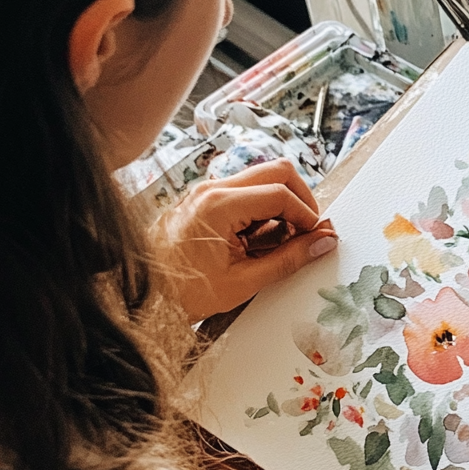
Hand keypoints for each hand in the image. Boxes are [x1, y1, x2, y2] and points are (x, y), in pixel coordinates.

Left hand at [157, 160, 338, 321]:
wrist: (146, 298)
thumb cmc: (184, 293)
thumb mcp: (243, 281)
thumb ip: (288, 259)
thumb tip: (322, 243)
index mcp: (218, 205)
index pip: (280, 193)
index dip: (307, 215)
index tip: (316, 237)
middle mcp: (212, 190)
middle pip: (277, 171)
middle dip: (301, 199)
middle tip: (308, 230)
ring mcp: (208, 192)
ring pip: (263, 180)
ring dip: (282, 206)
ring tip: (282, 243)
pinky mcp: (207, 201)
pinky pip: (246, 194)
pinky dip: (264, 212)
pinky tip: (262, 243)